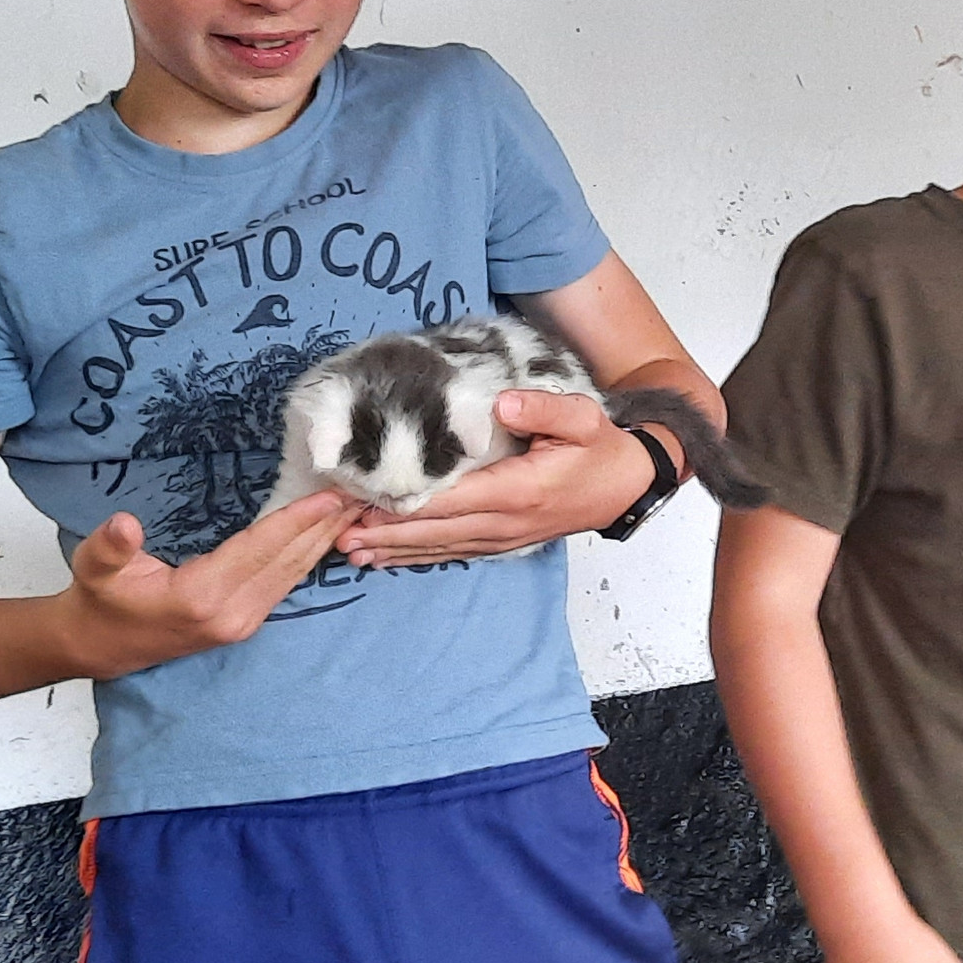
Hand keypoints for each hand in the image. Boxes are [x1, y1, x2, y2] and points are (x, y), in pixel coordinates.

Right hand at [58, 490, 360, 678]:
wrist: (101, 645)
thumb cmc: (101, 599)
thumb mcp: (94, 566)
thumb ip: (111, 546)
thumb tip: (124, 525)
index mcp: (202, 597)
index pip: (260, 549)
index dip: (296, 520)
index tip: (331, 495)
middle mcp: (232, 614)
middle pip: (289, 562)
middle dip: (326, 526)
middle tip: (363, 491)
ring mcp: (242, 623)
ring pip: (293, 575)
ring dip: (324, 540)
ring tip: (355, 508)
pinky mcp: (245, 623)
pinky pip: (285, 584)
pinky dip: (307, 556)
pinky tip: (326, 535)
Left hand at [339, 389, 654, 566]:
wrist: (626, 487)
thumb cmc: (600, 449)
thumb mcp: (582, 417)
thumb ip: (543, 409)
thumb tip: (501, 404)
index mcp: (518, 490)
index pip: (450, 499)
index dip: (404, 504)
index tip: (363, 504)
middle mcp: (505, 522)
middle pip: (434, 530)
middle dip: (385, 533)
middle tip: (337, 536)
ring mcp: (503, 538)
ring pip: (439, 547)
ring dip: (394, 550)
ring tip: (350, 553)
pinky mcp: (502, 543)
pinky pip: (453, 551)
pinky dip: (418, 555)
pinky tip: (388, 558)